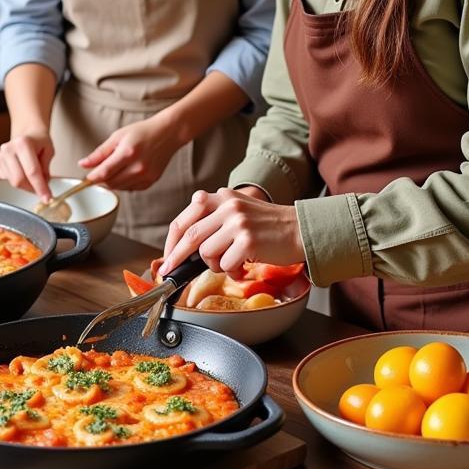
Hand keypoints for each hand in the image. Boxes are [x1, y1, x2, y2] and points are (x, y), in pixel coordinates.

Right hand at [0, 128, 54, 203]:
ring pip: (13, 182)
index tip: (47, 198)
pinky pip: (7, 180)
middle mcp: (9, 148)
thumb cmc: (39, 141)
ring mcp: (0, 155)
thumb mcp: (49, 151)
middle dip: (32, 188)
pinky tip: (23, 170)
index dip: (40, 188)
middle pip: (19, 180)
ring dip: (26, 184)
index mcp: (23, 143)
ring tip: (33, 175)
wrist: (27, 132)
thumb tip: (43, 186)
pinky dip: (18, 180)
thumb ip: (46, 169)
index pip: (32, 172)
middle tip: (42, 189)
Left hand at [80, 115, 180, 190]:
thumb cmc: (142, 132)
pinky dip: (124, 183)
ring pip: (120, 188)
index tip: (86, 177)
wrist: (168, 133)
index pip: (104, 172)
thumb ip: (100, 153)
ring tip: (116, 167)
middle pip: (111, 183)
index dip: (92, 177)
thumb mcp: (118, 136)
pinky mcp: (151, 181)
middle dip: (101, 179)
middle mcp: (138, 167)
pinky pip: (131, 188)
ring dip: (112, 181)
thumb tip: (83, 164)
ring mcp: (146, 176)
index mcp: (128, 152)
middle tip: (100, 169)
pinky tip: (127, 171)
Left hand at [160, 187, 305, 277]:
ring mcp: (238, 222)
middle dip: (176, 257)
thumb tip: (186, 244)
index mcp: (222, 197)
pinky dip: (232, 272)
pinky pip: (226, 265)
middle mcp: (228, 205)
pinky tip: (244, 266)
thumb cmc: (269, 226)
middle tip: (170, 271)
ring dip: (215, 265)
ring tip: (231, 263)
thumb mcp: (240, 210)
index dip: (172, 239)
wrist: (301, 229)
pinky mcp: (248, 240)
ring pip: (206, 252)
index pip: (187, 217)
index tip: (168, 255)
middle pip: (190, 235)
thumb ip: (215, 217)